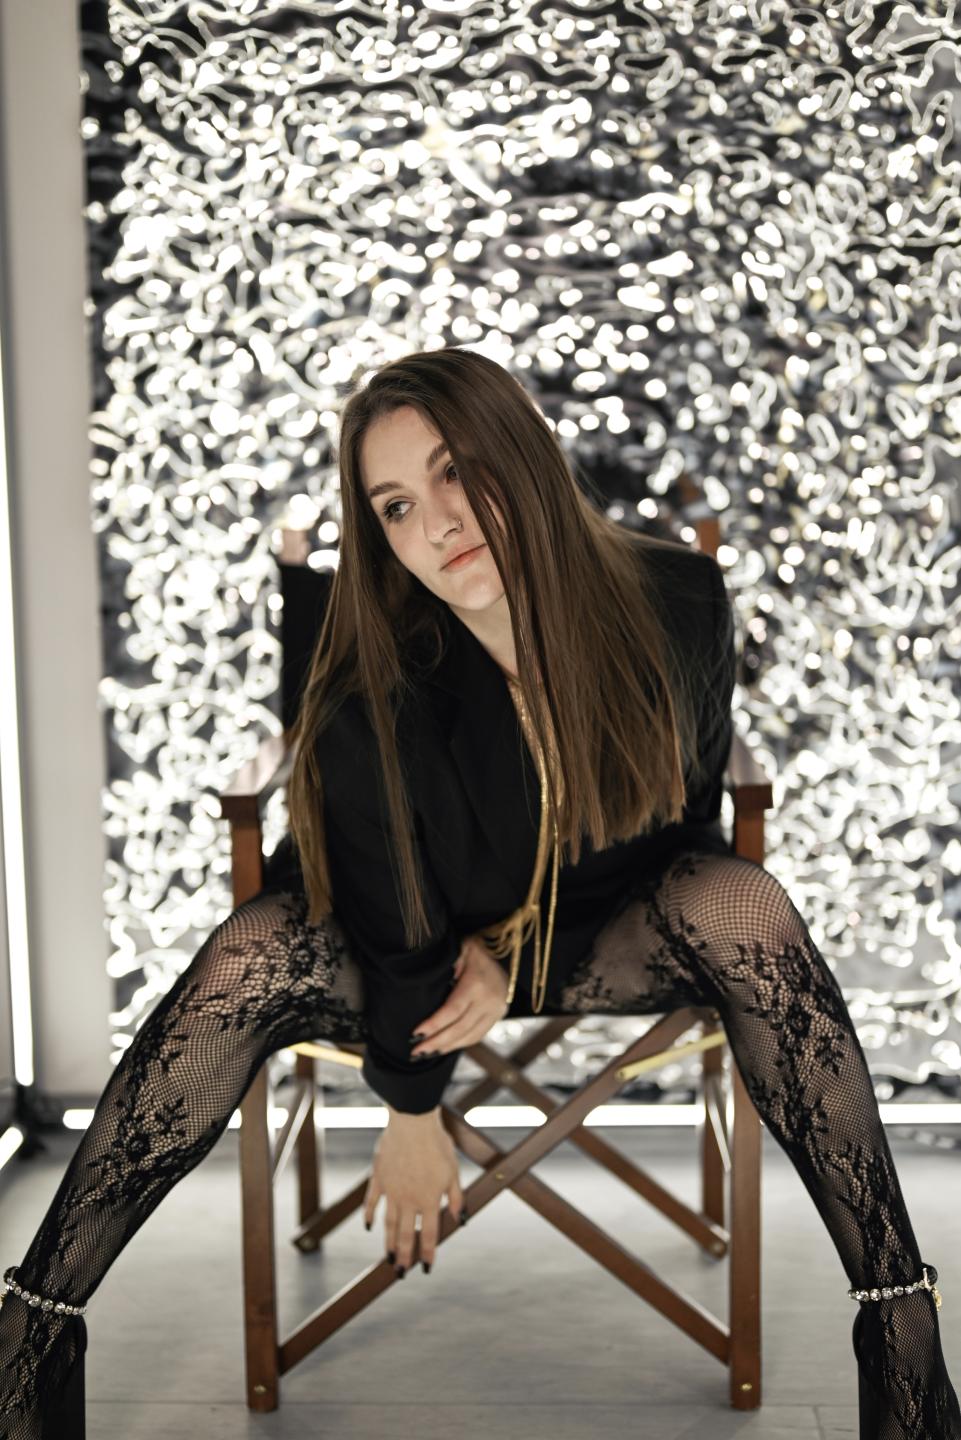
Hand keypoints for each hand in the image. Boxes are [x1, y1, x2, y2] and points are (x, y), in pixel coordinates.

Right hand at [364, 1112, 463, 1270]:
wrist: (412, 1122)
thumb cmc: (437, 1144)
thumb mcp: (453, 1172)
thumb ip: (456, 1197)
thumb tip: (460, 1219)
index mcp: (429, 1200)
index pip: (430, 1234)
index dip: (429, 1253)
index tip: (427, 1268)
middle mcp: (409, 1200)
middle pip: (406, 1235)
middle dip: (405, 1256)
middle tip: (402, 1272)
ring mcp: (391, 1191)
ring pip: (389, 1224)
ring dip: (389, 1242)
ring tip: (389, 1257)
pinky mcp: (379, 1179)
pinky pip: (371, 1202)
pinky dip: (369, 1216)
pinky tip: (368, 1227)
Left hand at [410, 933, 508, 1057]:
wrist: (505, 952)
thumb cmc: (476, 949)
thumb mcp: (462, 947)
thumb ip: (451, 963)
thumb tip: (442, 980)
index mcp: (477, 984)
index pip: (453, 1010)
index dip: (434, 1024)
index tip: (415, 1034)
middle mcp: (489, 1000)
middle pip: (460, 1028)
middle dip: (437, 1042)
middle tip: (417, 1052)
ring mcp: (496, 1010)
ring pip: (470, 1036)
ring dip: (447, 1047)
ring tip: (427, 1052)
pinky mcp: (498, 1016)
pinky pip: (478, 1035)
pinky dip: (461, 1043)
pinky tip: (445, 1046)